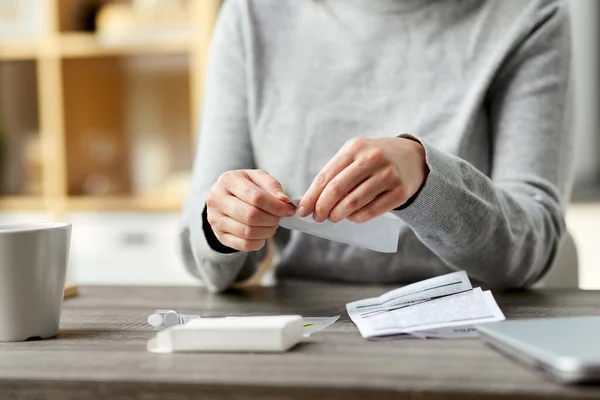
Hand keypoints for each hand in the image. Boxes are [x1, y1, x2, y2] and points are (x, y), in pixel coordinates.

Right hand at [206, 170, 295, 251]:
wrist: (223, 198)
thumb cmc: (244, 186)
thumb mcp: (257, 178)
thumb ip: (272, 185)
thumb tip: (284, 201)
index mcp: (228, 181)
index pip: (256, 197)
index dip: (277, 206)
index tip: (289, 209)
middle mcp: (217, 200)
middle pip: (251, 216)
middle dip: (272, 219)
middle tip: (279, 218)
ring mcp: (216, 220)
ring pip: (248, 232)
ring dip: (267, 231)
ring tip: (272, 224)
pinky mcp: (220, 236)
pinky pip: (244, 245)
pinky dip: (259, 242)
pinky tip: (262, 233)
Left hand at [298, 137, 427, 222]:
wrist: (412, 157)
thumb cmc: (374, 159)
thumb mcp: (355, 155)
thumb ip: (335, 173)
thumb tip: (311, 200)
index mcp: (354, 148)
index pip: (326, 177)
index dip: (311, 197)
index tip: (302, 211)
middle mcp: (372, 159)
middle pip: (337, 190)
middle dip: (322, 208)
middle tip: (317, 217)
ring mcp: (388, 175)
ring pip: (353, 203)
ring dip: (337, 215)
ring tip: (332, 218)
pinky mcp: (399, 192)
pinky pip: (371, 211)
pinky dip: (356, 218)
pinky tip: (351, 217)